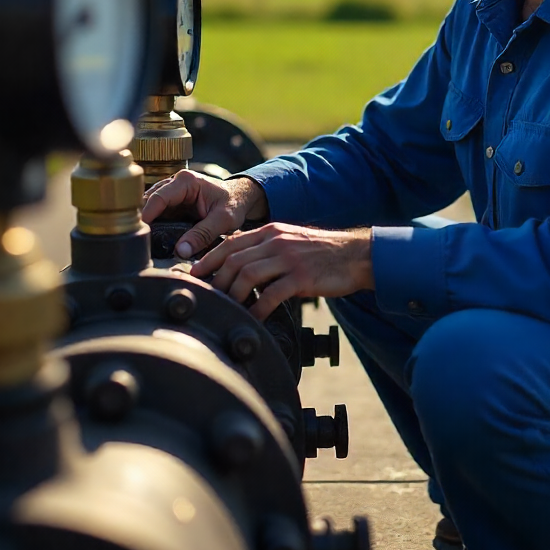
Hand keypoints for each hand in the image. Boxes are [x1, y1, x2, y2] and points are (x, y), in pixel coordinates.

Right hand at [141, 171, 268, 258]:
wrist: (240, 197)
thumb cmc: (234, 203)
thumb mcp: (224, 220)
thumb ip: (203, 234)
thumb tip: (181, 251)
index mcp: (187, 181)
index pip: (158, 197)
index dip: (146, 215)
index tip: (139, 232)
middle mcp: (175, 182)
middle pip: (149, 200)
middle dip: (142, 219)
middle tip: (138, 240)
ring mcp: (172, 192)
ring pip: (150, 206)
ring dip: (147, 221)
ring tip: (143, 241)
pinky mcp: (172, 202)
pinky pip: (157, 212)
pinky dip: (153, 223)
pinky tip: (151, 237)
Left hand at [190, 223, 373, 320]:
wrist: (356, 255)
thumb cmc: (322, 253)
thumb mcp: (290, 240)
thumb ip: (265, 248)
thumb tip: (237, 264)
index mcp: (270, 231)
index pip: (230, 242)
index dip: (208, 259)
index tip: (194, 274)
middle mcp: (276, 241)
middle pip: (234, 259)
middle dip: (215, 280)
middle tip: (206, 298)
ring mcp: (289, 258)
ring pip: (247, 274)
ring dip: (232, 294)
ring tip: (227, 309)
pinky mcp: (301, 277)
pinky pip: (271, 294)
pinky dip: (257, 308)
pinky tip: (253, 318)